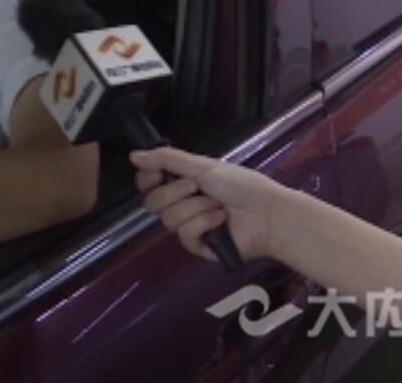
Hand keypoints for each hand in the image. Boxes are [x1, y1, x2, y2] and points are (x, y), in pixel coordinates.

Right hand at [130, 147, 291, 262]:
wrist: (268, 214)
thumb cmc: (241, 185)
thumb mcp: (203, 165)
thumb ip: (167, 159)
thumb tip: (133, 155)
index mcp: (182, 183)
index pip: (148, 183)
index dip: (147, 178)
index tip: (155, 172)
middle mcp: (182, 204)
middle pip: (152, 202)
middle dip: (174, 192)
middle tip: (196, 186)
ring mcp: (189, 226)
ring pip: (168, 219)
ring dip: (195, 208)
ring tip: (217, 205)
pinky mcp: (198, 246)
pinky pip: (185, 235)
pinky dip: (204, 223)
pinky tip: (220, 220)